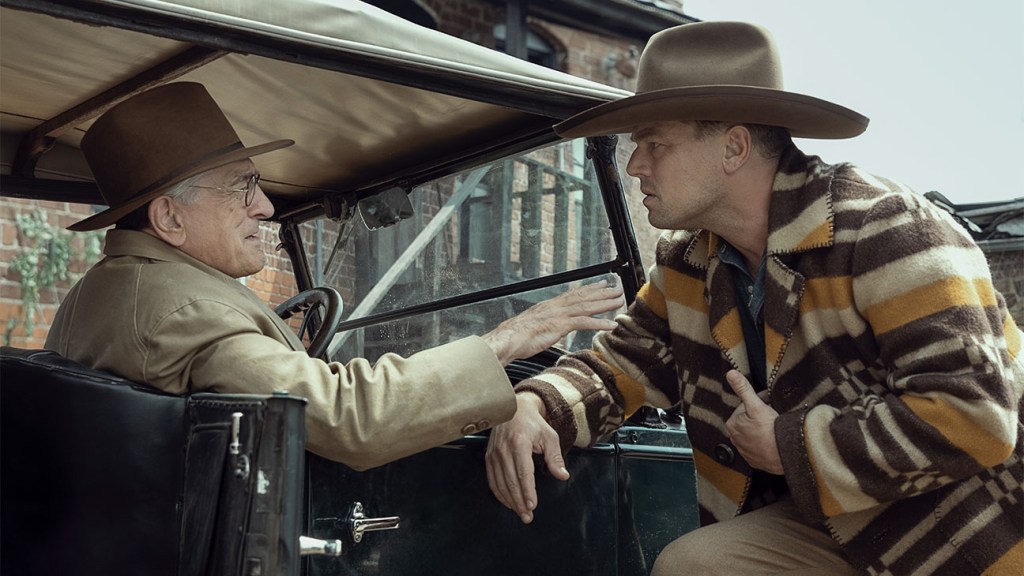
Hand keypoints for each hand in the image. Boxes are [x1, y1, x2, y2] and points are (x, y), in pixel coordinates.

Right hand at [481, 280, 621, 365]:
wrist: (507, 339)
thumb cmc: (516, 336)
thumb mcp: (533, 326)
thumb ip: (544, 324)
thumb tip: (550, 328)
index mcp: (550, 306)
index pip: (573, 294)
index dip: (589, 288)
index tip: (602, 284)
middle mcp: (556, 306)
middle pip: (583, 296)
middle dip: (603, 292)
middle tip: (618, 287)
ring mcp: (558, 315)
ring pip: (587, 306)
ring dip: (606, 303)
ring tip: (620, 301)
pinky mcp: (560, 325)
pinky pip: (584, 322)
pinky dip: (600, 323)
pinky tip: (611, 324)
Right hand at [486, 392, 568, 523]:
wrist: (514, 410)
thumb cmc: (533, 423)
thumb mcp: (549, 436)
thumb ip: (555, 457)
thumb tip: (563, 475)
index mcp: (519, 443)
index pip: (523, 473)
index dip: (527, 491)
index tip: (533, 505)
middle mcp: (503, 450)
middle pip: (511, 482)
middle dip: (520, 502)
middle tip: (528, 516)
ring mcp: (494, 454)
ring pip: (500, 484)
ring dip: (510, 501)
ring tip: (520, 513)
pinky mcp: (489, 457)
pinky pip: (492, 480)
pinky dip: (499, 493)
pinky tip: (508, 502)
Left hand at [724, 370, 783, 473]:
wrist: (784, 454)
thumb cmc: (770, 430)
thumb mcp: (756, 405)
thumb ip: (743, 389)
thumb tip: (731, 374)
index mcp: (732, 423)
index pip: (744, 407)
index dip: (757, 402)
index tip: (768, 400)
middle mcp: (735, 438)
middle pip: (748, 420)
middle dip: (759, 415)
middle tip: (773, 413)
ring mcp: (744, 450)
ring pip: (753, 433)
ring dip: (761, 429)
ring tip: (774, 427)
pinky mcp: (754, 460)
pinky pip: (758, 447)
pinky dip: (764, 442)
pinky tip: (773, 439)